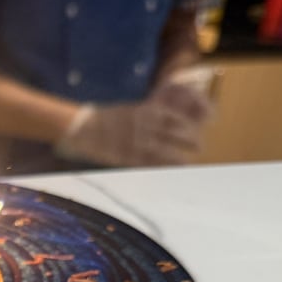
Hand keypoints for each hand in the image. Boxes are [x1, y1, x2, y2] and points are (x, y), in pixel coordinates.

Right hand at [57, 69, 213, 166]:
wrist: (82, 127)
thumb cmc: (106, 119)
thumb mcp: (129, 110)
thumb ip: (148, 115)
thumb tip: (165, 120)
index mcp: (145, 111)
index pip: (175, 118)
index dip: (189, 125)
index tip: (197, 131)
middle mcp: (144, 125)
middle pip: (175, 134)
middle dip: (190, 141)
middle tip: (198, 147)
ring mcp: (136, 141)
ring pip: (166, 150)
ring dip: (180, 157)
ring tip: (188, 163)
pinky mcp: (127, 155)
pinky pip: (149, 162)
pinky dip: (162, 167)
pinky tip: (170, 171)